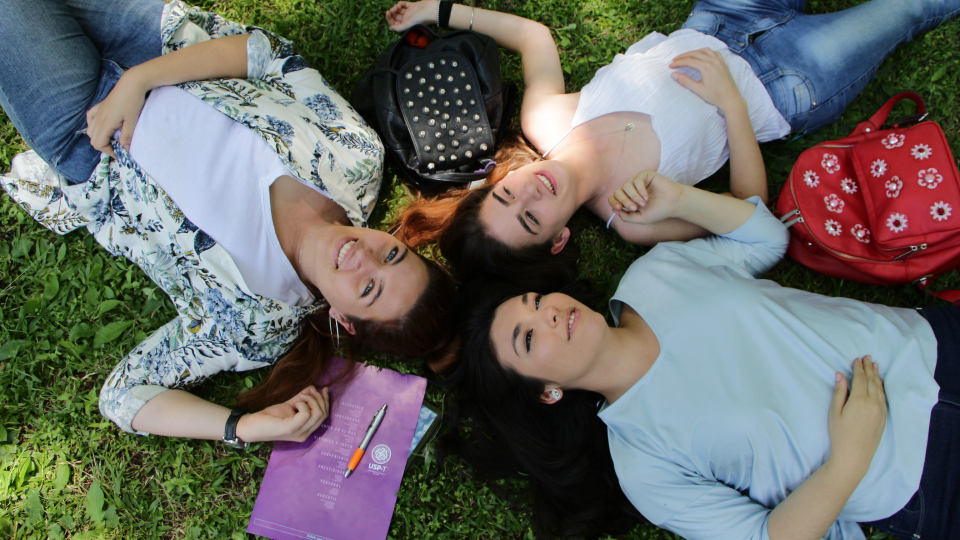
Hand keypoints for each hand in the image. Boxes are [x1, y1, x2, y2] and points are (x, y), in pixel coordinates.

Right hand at [85, 70, 148, 158]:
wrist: (131, 84)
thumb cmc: (133, 102)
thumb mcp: (132, 122)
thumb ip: (127, 137)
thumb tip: (125, 150)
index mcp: (105, 123)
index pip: (99, 144)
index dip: (108, 152)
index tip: (119, 154)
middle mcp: (98, 118)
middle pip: (93, 139)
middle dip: (104, 146)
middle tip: (117, 148)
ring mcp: (97, 111)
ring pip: (90, 130)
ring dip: (98, 137)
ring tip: (112, 139)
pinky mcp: (99, 106)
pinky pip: (90, 119)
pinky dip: (93, 126)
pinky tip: (102, 126)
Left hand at [236, 386, 329, 442]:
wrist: (251, 426)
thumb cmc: (269, 417)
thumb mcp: (289, 405)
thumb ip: (302, 398)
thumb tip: (313, 388)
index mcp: (305, 430)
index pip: (324, 416)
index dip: (326, 401)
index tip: (324, 389)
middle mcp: (305, 434)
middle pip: (323, 414)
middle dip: (319, 399)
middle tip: (308, 392)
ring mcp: (299, 433)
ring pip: (318, 413)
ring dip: (311, 400)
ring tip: (299, 397)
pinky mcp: (291, 428)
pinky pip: (307, 413)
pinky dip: (303, 404)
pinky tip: (294, 403)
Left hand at [386, 1, 436, 31]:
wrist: (431, 9)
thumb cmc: (421, 18)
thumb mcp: (409, 24)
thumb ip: (399, 28)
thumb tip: (390, 28)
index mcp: (406, 25)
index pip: (394, 23)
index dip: (389, 18)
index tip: (388, 12)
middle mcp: (407, 19)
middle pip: (396, 16)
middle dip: (393, 12)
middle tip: (394, 9)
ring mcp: (410, 12)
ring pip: (399, 10)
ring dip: (396, 7)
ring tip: (398, 5)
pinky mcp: (413, 6)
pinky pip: (404, 4)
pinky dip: (401, 3)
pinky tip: (401, 3)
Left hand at [608, 170, 684, 224]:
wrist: (673, 204)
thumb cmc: (658, 211)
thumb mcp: (640, 218)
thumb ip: (626, 217)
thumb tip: (614, 210)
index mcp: (628, 199)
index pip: (614, 198)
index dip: (613, 202)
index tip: (618, 207)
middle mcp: (631, 189)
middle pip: (618, 192)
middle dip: (624, 201)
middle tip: (634, 208)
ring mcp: (637, 182)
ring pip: (626, 186)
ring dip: (633, 196)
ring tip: (643, 204)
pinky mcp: (645, 175)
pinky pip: (636, 180)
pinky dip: (640, 190)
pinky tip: (647, 197)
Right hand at [669, 48, 744, 111]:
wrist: (731, 98)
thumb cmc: (715, 96)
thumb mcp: (698, 89)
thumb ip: (685, 81)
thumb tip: (674, 75)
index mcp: (706, 67)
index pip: (689, 61)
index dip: (678, 62)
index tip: (671, 66)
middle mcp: (713, 61)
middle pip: (695, 53)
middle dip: (684, 56)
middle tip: (675, 60)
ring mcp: (719, 60)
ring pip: (705, 50)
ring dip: (694, 52)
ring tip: (687, 57)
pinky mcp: (723, 63)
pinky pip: (713, 52)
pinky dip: (705, 52)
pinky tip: (702, 56)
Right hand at [827, 356, 887, 474]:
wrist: (854, 456)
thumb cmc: (840, 434)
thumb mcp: (834, 412)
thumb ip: (839, 392)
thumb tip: (840, 375)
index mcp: (859, 400)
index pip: (860, 378)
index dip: (859, 368)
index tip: (857, 359)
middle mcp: (873, 403)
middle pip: (872, 381)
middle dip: (869, 368)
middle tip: (868, 358)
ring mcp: (881, 410)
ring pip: (880, 388)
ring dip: (876, 376)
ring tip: (874, 366)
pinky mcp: (884, 417)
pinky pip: (884, 397)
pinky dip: (881, 387)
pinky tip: (879, 383)